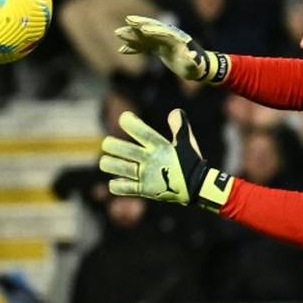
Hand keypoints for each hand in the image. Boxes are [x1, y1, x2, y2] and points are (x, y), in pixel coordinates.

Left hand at [98, 109, 232, 211]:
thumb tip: (174, 112)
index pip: (141, 131)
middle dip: (111, 144)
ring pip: (119, 168)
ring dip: (108, 163)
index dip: (129, 122)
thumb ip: (179, 125)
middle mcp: (151, 160)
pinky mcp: (145, 190)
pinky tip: (114, 181)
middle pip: (123, 149)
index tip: (124, 118)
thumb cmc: (190, 162)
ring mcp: (147, 176)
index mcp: (160, 146)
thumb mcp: (187, 141)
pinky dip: (116, 185)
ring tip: (105, 161)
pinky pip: (124, 188)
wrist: (197, 188)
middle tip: (108, 144)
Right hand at [114, 16, 227, 82]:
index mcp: (177, 39)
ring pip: (145, 35)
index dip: (155, 32)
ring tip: (118, 33)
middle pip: (153, 28)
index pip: (165, 33)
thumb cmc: (197, 67)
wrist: (197, 66)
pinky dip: (134, 47)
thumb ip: (193, 62)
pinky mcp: (158, 46)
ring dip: (133, 34)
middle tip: (128, 20)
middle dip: (141, 24)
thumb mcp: (195, 67)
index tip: (144, 30)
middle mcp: (168, 36)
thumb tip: (193, 57)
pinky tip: (122, 50)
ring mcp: (162, 40)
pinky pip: (144, 45)